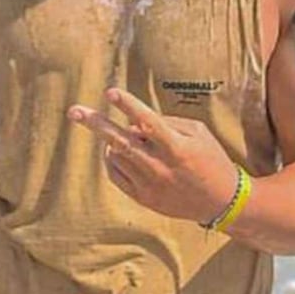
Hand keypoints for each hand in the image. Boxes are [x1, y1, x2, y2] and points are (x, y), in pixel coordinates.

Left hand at [67, 87, 239, 225]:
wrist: (220, 202)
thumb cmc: (211, 159)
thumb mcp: (198, 133)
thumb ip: (167, 123)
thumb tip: (135, 123)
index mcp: (177, 148)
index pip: (148, 122)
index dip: (128, 105)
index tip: (110, 92)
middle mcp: (159, 167)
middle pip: (120, 142)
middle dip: (95, 124)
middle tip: (73, 111)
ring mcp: (149, 185)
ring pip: (116, 157)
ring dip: (112, 141)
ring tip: (120, 135)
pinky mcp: (143, 198)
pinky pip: (116, 175)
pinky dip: (112, 160)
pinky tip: (117, 152)